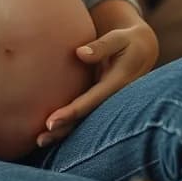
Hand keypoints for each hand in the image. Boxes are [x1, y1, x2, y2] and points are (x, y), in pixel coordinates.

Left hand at [36, 22, 158, 147]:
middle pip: (86, 118)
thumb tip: (80, 53)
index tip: (51, 122)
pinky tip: (48, 133)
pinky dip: (67, 124)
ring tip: (39, 142)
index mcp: (118, 84)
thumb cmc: (127, 41)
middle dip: (64, 130)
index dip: (72, 112)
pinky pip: (83, 114)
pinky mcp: (98, 100)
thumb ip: (103, 45)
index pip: (91, 101)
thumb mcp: (120, 39)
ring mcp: (104, 102)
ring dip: (63, 132)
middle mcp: (111, 99)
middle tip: (40, 140)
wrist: (142, 50)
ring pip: (84, 121)